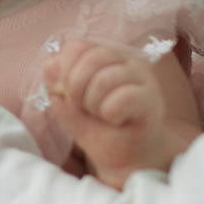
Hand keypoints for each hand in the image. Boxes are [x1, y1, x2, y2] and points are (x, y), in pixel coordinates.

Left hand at [40, 39, 173, 186]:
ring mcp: (142, 78)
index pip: (77, 47)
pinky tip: (116, 120)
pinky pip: (124, 97)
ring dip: (93, 104)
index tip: (69, 96)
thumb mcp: (67, 106)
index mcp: (105, 56)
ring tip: (101, 115)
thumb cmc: (97, 126)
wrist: (124, 156)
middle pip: (90, 59)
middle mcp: (126, 61)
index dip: (65, 72)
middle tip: (84, 108)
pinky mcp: (151, 100)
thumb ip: (56, 85)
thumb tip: (51, 65)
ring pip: (105, 79)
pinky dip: (110, 113)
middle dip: (76, 89)